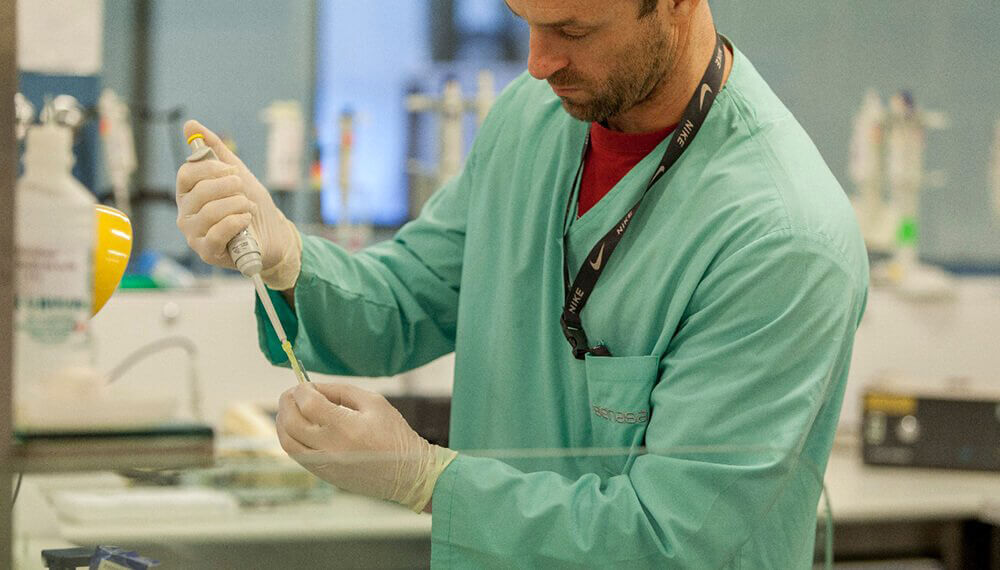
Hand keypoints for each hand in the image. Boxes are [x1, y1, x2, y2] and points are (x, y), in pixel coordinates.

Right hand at [175, 120, 301, 289]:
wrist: (274, 234)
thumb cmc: (252, 205)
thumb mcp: (237, 173)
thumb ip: (214, 149)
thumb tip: (190, 124)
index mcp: (188, 194)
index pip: (186, 174)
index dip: (211, 169)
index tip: (231, 170)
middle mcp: (186, 214)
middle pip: (200, 192)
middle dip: (230, 188)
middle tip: (244, 192)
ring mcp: (194, 235)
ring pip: (211, 212)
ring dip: (238, 205)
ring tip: (248, 208)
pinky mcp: (207, 252)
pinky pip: (217, 232)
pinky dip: (237, 222)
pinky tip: (246, 220)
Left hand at [276, 383, 456, 512]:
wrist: (407, 473)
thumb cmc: (394, 434)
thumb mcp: (374, 402)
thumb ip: (341, 391)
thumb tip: (313, 388)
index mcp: (346, 426)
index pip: (308, 403)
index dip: (301, 390)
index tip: (305, 384)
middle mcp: (331, 447)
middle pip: (291, 422)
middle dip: (287, 402)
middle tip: (292, 394)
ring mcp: (325, 465)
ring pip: (287, 442)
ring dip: (283, 422)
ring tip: (290, 410)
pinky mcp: (324, 476)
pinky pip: (296, 455)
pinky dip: (291, 438)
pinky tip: (298, 428)